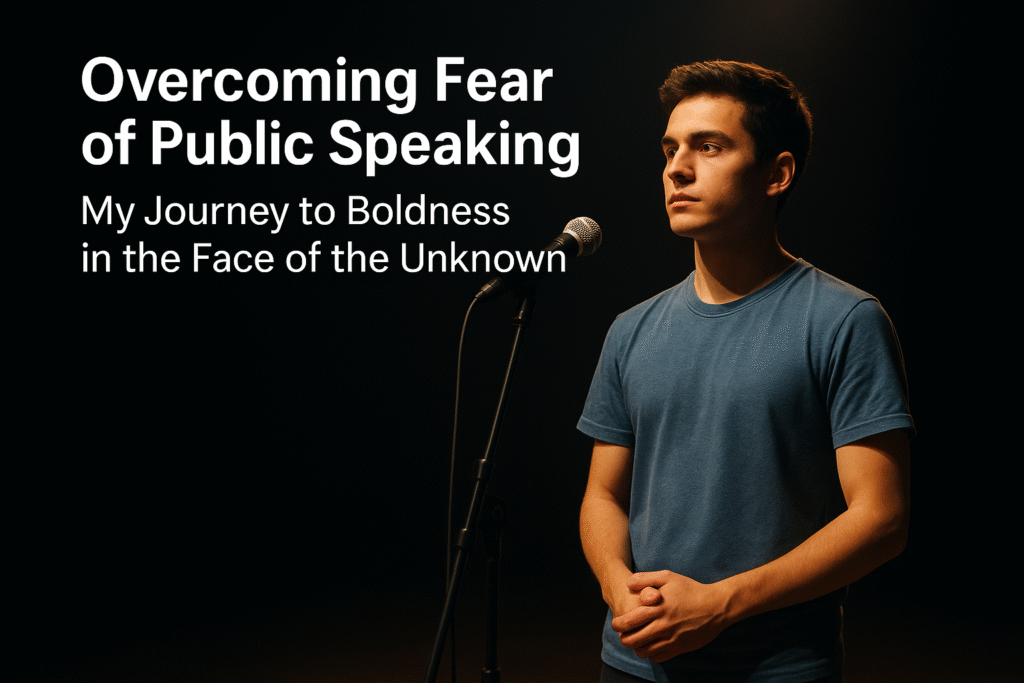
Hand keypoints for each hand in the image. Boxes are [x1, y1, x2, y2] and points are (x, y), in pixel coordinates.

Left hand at [610, 570, 729, 662]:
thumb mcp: (668, 577)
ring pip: (644, 651)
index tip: (616, 624)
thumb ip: (645, 579)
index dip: (617, 625)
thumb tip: (627, 584)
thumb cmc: (691, 589)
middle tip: (623, 635)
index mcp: (657, 609)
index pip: (628, 622)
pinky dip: (651, 654)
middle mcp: (662, 626)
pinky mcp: (680, 648)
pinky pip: (659, 658)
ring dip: (637, 647)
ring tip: (637, 641)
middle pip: (633, 640)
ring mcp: (671, 639)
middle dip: (624, 639)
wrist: (716, 606)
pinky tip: (652, 645)